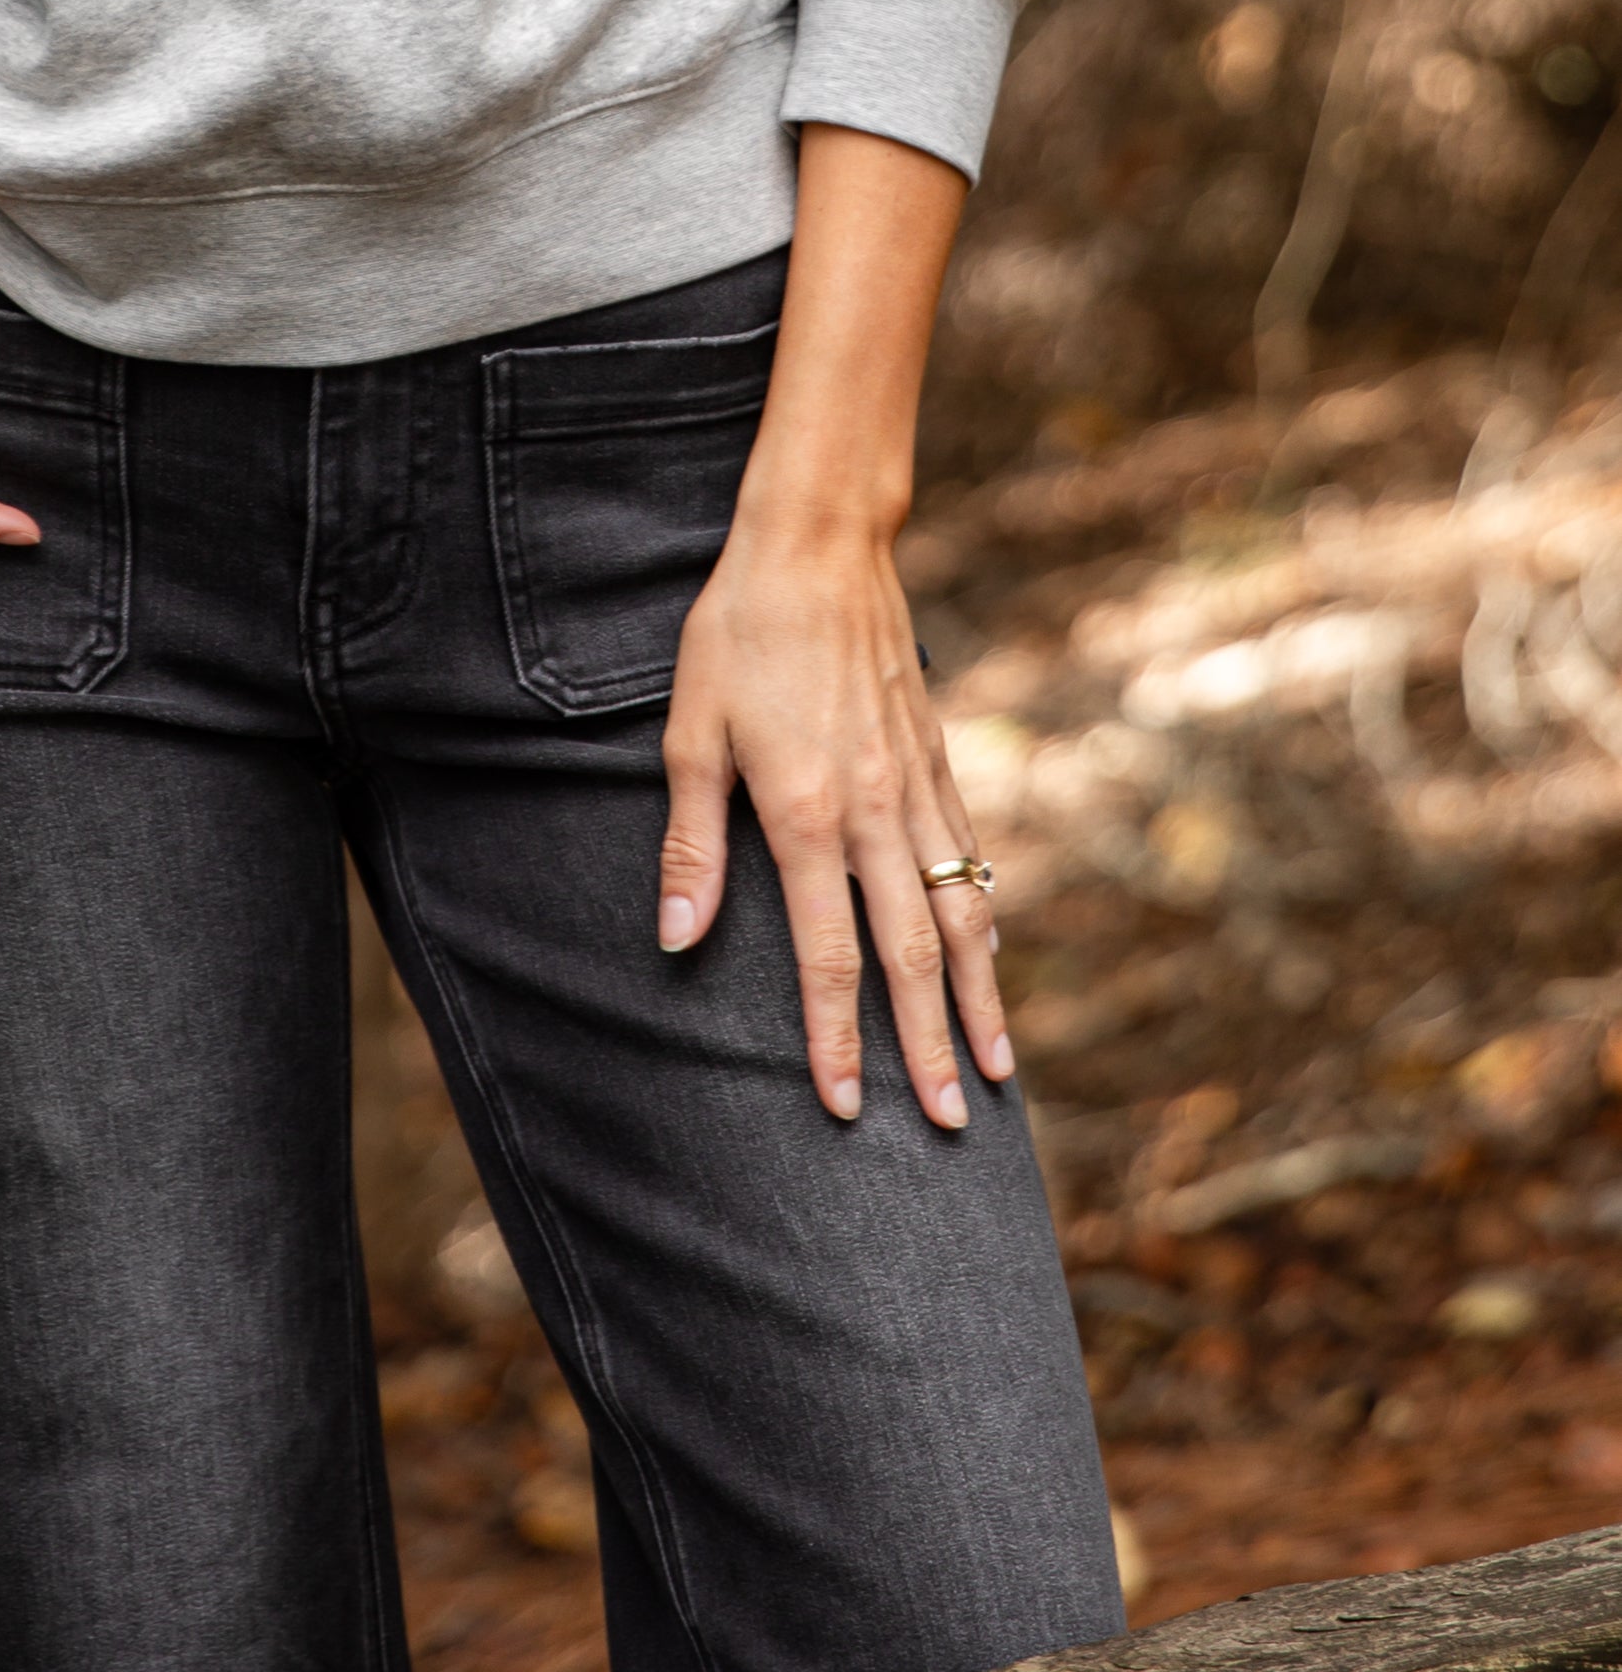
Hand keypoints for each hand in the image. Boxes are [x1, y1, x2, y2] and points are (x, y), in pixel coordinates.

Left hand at [655, 519, 1009, 1129]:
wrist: (818, 543)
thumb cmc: (738, 633)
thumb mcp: (690, 731)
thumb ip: (692, 844)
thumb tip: (676, 940)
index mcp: (804, 814)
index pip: (828, 955)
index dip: (836, 1037)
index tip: (850, 1106)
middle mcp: (872, 812)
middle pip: (913, 954)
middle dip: (931, 1047)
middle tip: (953, 1127)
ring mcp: (914, 785)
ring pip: (960, 912)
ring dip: (979, 997)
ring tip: (996, 1068)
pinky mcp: (935, 756)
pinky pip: (969, 853)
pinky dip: (985, 913)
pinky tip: (989, 953)